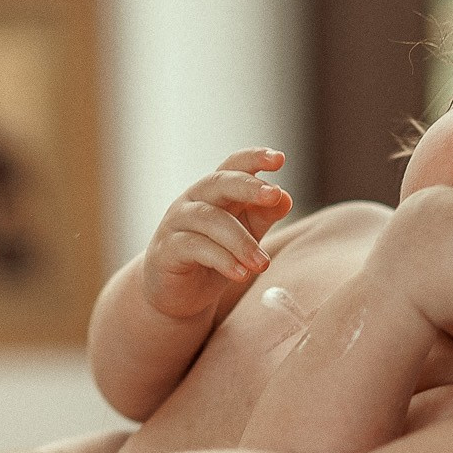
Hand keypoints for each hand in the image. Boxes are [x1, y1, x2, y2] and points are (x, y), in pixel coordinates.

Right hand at [141, 148, 294, 319]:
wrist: (175, 294)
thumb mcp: (244, 236)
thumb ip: (262, 217)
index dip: (254, 158)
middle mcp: (194, 200)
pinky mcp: (167, 249)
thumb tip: (285, 198)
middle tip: (275, 196)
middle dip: (249, 187)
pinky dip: (222, 259)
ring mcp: (177, 222)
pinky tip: (241, 274)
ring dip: (241, 241)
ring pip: (211, 219)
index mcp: (215, 192)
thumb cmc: (212, 259)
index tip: (279, 158)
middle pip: (220, 182)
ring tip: (262, 263)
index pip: (233, 166)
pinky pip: (196, 247)